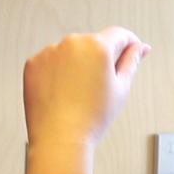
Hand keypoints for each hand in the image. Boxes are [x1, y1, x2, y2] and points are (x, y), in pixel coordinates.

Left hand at [22, 26, 150, 173]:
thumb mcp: (121, 88)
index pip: (119, 34)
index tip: (132, 50)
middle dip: (100, 58)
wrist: (60, 139)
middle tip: (101, 86)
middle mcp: (73, 43)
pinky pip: (51, 61)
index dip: (129, 43)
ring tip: (79, 93)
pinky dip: (58, 72)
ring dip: (78, 65)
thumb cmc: (91, 118)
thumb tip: (139, 47)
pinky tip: (63, 92)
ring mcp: (50, 52)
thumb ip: (132, 61)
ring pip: (71, 53)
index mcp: (98, 46)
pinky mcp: (33, 63)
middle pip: (94, 43)